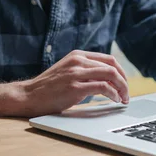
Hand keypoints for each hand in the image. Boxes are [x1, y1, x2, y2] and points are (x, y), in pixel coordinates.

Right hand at [14, 50, 129, 117]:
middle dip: (124, 81)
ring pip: (111, 74)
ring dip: (122, 88)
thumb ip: (84, 70)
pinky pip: (103, 87)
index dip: (121, 72)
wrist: (29, 95)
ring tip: (123, 99)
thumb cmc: (48, 88)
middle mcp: (78, 61)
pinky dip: (113, 94)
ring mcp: (76, 73)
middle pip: (112, 66)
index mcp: (77, 55)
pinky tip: (114, 100)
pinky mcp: (75, 87)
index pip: (108, 59)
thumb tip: (108, 80)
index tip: (124, 84)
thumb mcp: (67, 71)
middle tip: (126, 94)